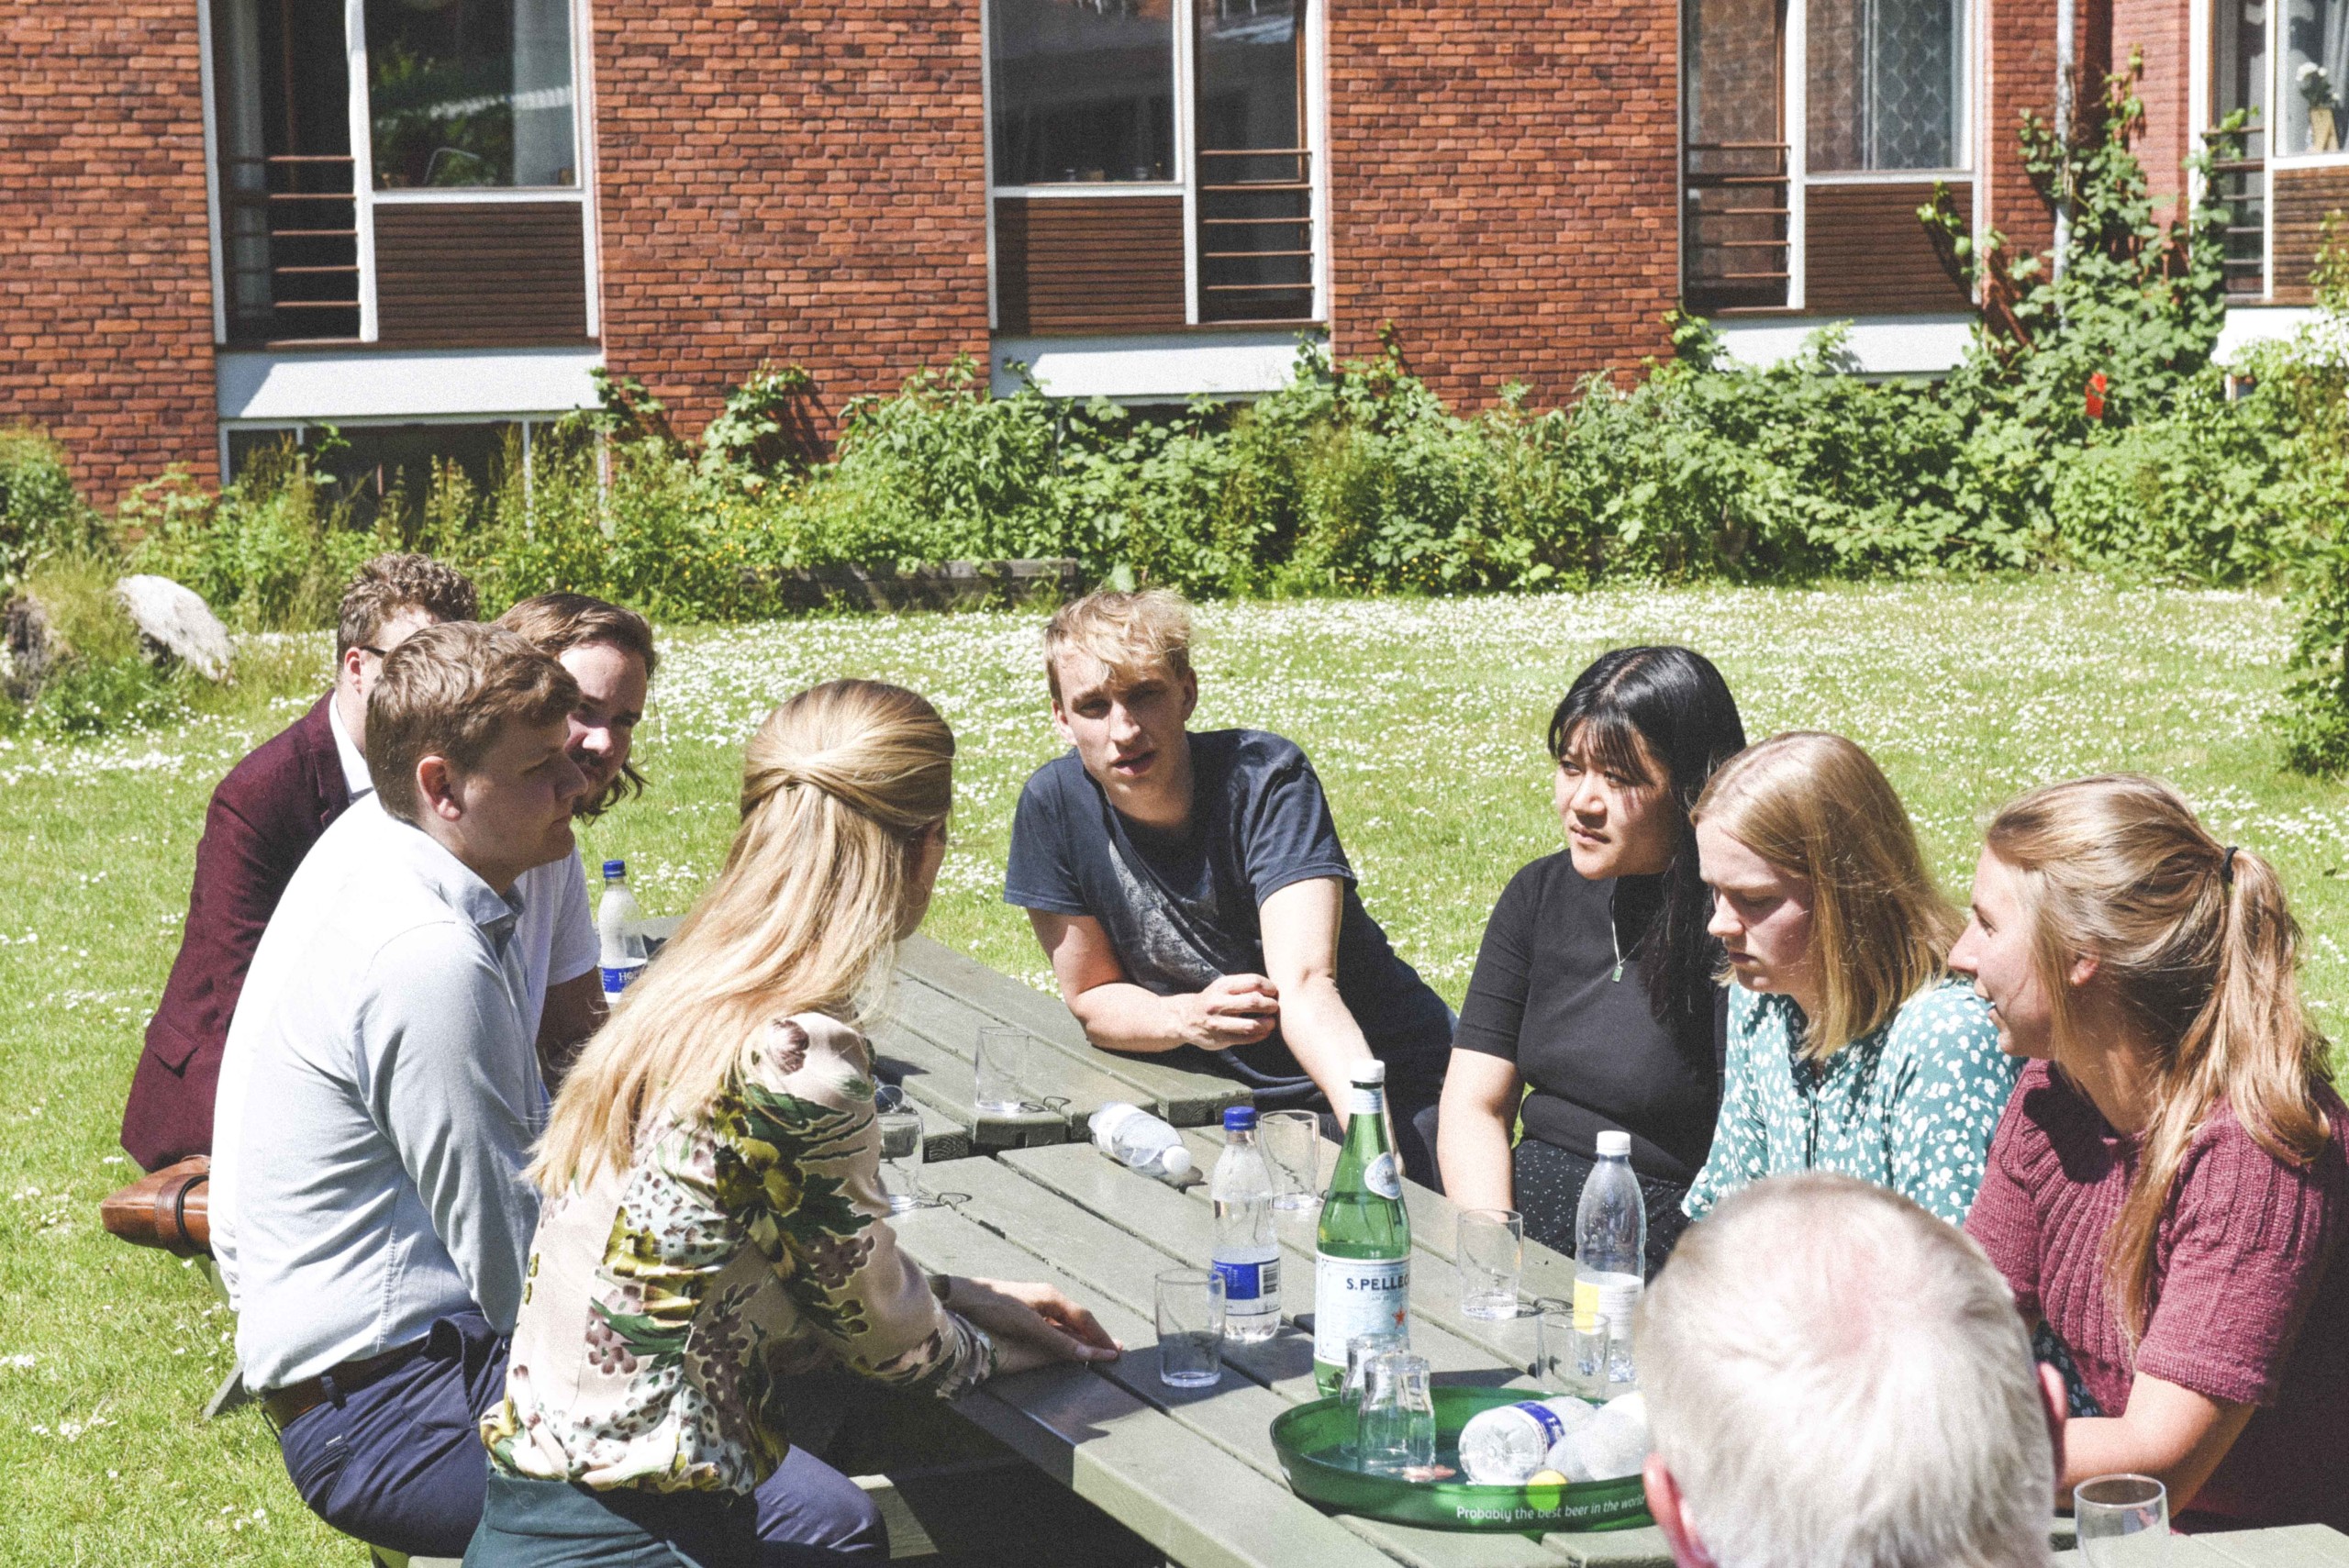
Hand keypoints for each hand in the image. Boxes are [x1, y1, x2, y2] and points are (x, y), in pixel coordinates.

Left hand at [946, 1276, 1121, 1375]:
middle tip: (1114, 1351)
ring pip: (1065, 1325)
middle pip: (1078, 1321)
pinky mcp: (1024, 1314)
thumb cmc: (994, 1306)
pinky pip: (1052, 1327)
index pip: (1085, 1319)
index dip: (1101, 1337)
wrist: (962, 1297)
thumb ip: (1057, 1340)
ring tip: (1095, 1350)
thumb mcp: (1028, 1325)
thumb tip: (1087, 1353)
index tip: (1115, 1352)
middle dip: (1096, 1337)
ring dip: (1081, 1338)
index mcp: (1052, 1297)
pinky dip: (1064, 1338)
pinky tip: (1066, 1345)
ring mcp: (1036, 1306)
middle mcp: (1047, 1299)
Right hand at [1174, 974, 1278, 1050]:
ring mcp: (1219, 1023)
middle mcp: (1219, 1003)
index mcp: (1222, 986)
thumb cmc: (1213, 1000)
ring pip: (1251, 1025)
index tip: (1274, 991)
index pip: (1253, 982)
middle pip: (1254, 1002)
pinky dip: (1260, 1036)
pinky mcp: (1221, 1039)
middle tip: (1274, 1006)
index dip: (1269, 986)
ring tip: (1271, 1022)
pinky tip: (1264, 1032)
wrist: (1186, 1019)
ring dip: (1267, 1023)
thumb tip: (1273, 989)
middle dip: (1270, 1004)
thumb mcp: (1222, 987)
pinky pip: (1246, 1039)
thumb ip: (1243, 986)